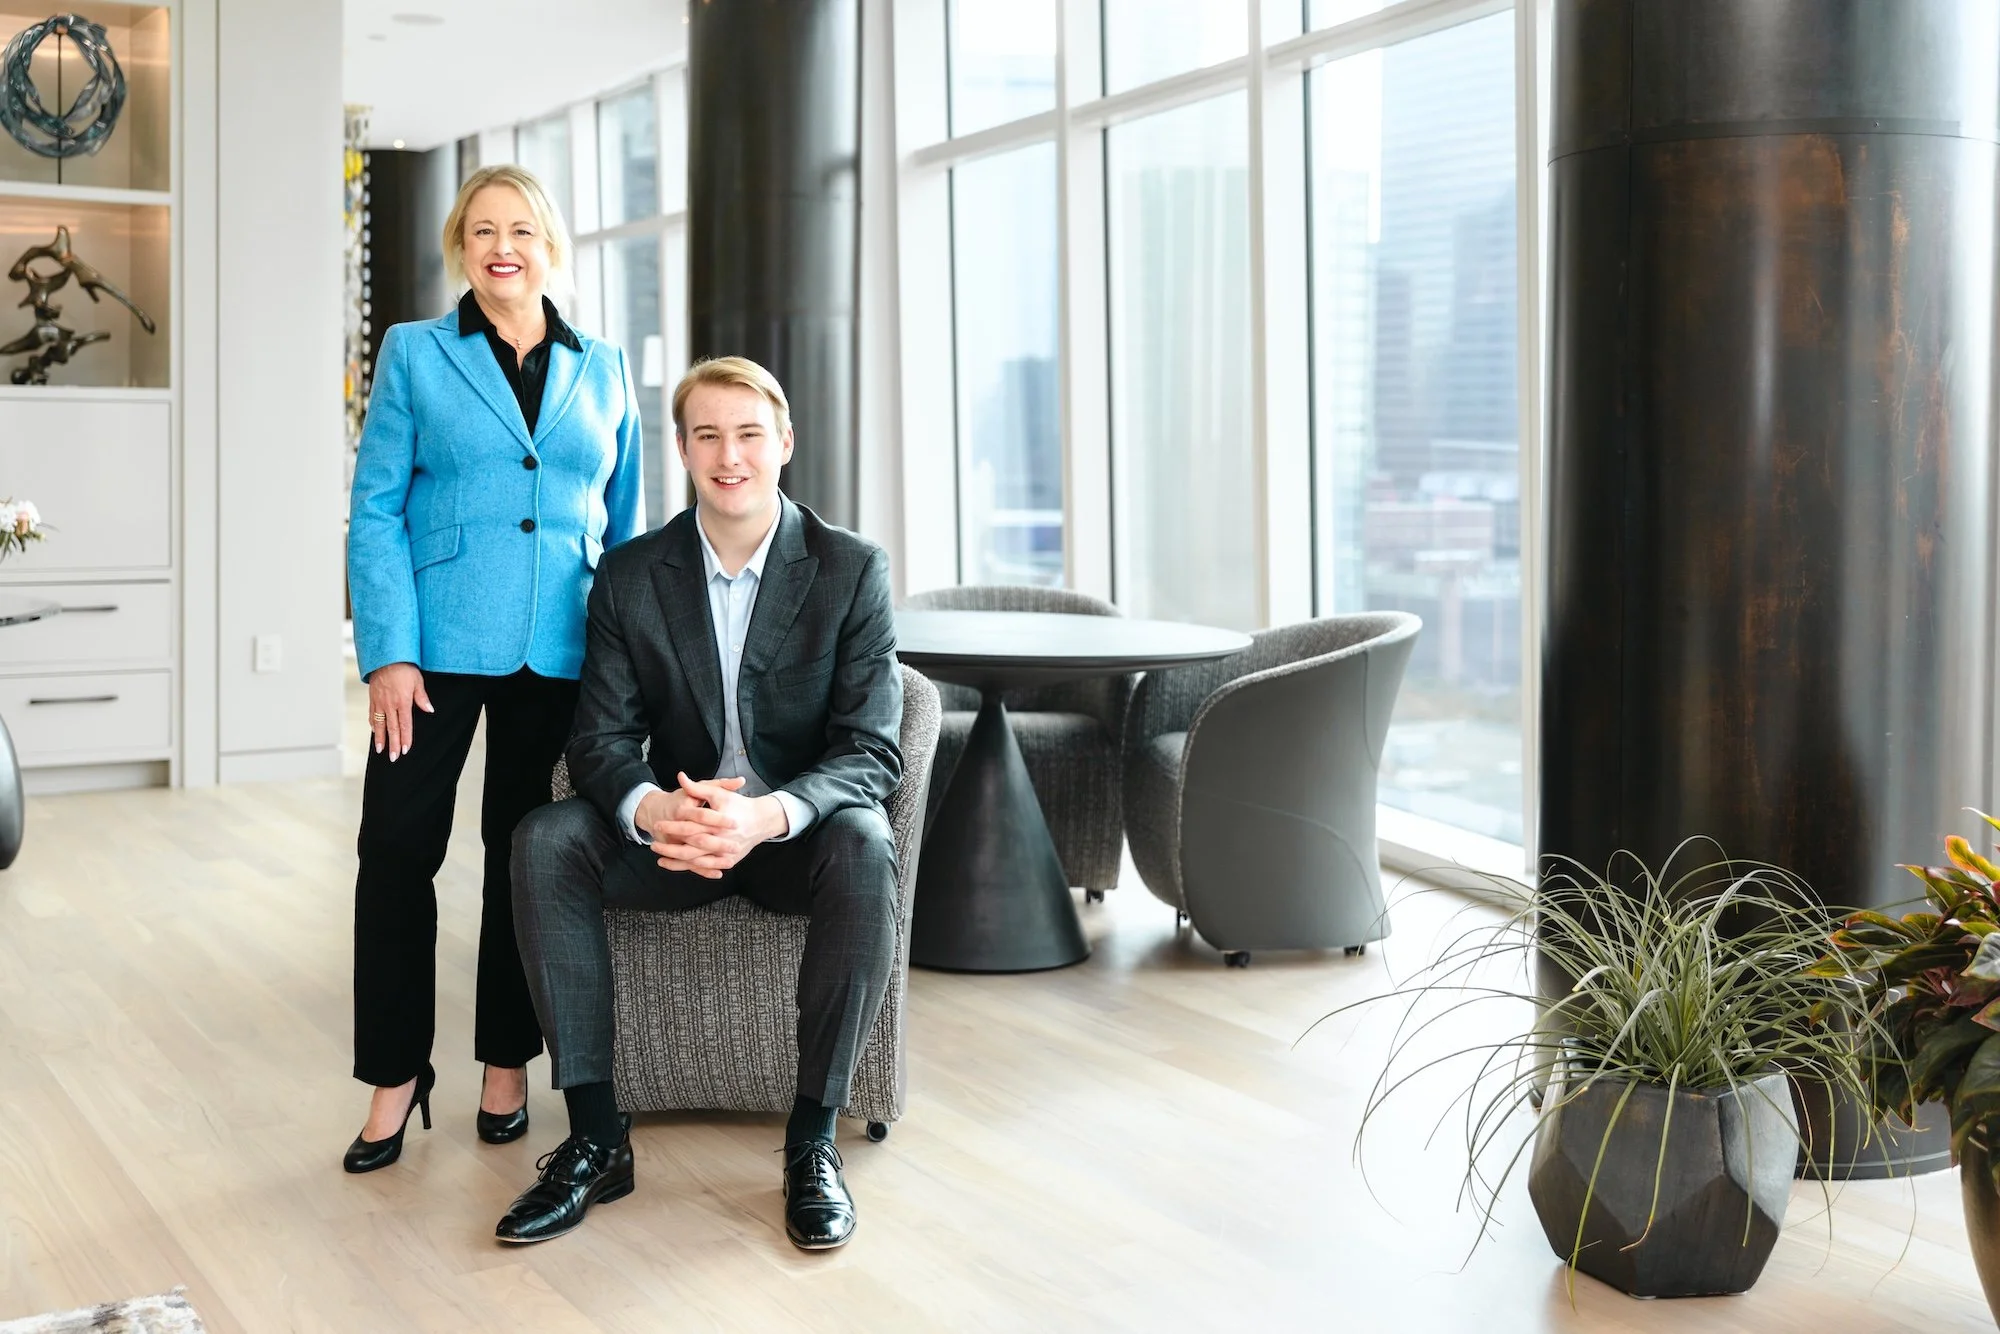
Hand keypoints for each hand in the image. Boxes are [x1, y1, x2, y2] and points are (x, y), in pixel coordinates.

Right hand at [367, 662, 432, 760]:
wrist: (386, 657)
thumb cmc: (404, 668)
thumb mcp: (418, 681)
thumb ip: (422, 698)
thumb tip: (429, 710)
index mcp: (403, 702)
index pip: (405, 725)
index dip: (405, 739)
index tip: (405, 750)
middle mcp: (389, 704)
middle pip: (392, 729)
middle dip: (393, 744)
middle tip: (393, 758)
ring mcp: (379, 702)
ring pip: (379, 724)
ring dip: (380, 738)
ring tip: (380, 750)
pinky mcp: (373, 698)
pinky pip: (372, 714)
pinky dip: (373, 724)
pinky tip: (374, 732)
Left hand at [649, 771, 788, 877]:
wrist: (762, 820)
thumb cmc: (739, 805)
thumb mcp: (718, 793)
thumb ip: (698, 787)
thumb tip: (681, 777)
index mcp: (718, 823)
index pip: (692, 826)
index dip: (674, 826)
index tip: (658, 824)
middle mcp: (722, 840)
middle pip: (692, 847)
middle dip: (672, 848)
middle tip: (654, 845)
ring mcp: (726, 853)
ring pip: (698, 861)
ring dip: (678, 862)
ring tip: (660, 859)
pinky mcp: (729, 861)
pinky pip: (707, 868)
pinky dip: (692, 869)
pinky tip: (678, 867)